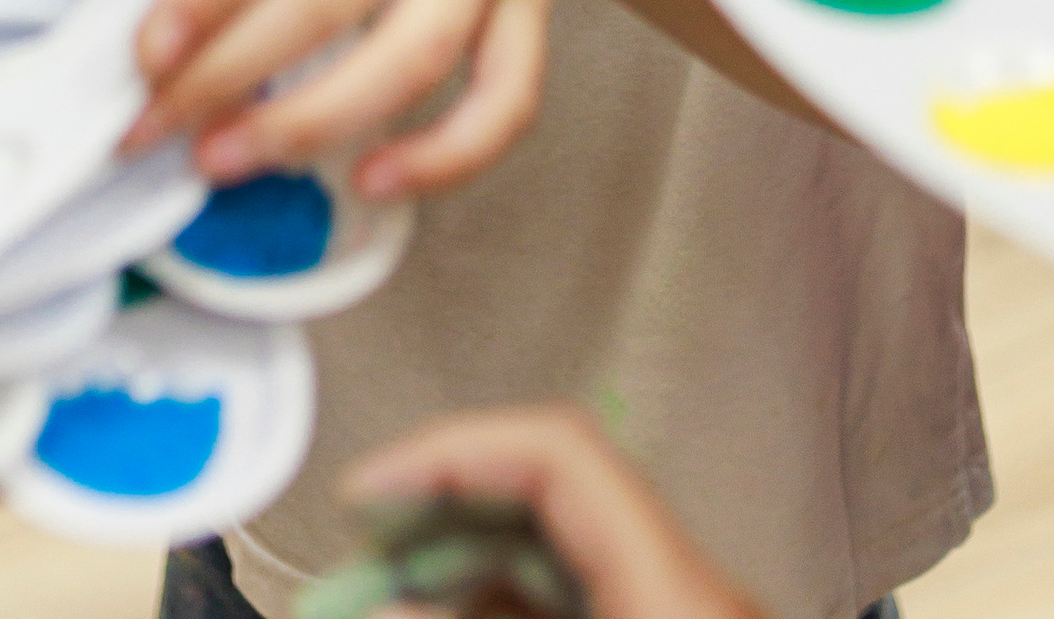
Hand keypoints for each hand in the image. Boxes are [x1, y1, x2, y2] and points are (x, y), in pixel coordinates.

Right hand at [345, 408, 763, 618]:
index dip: (451, 451)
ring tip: (389, 589)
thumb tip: (383, 606)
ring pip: (565, 551)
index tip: (370, 485)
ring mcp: (682, 611)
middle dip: (447, 508)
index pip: (558, 451)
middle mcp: (690, 588)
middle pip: (556, 497)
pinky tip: (453, 618)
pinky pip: (582, 598)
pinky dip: (509, 601)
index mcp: (675, 584)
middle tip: (363, 538)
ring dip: (470, 563)